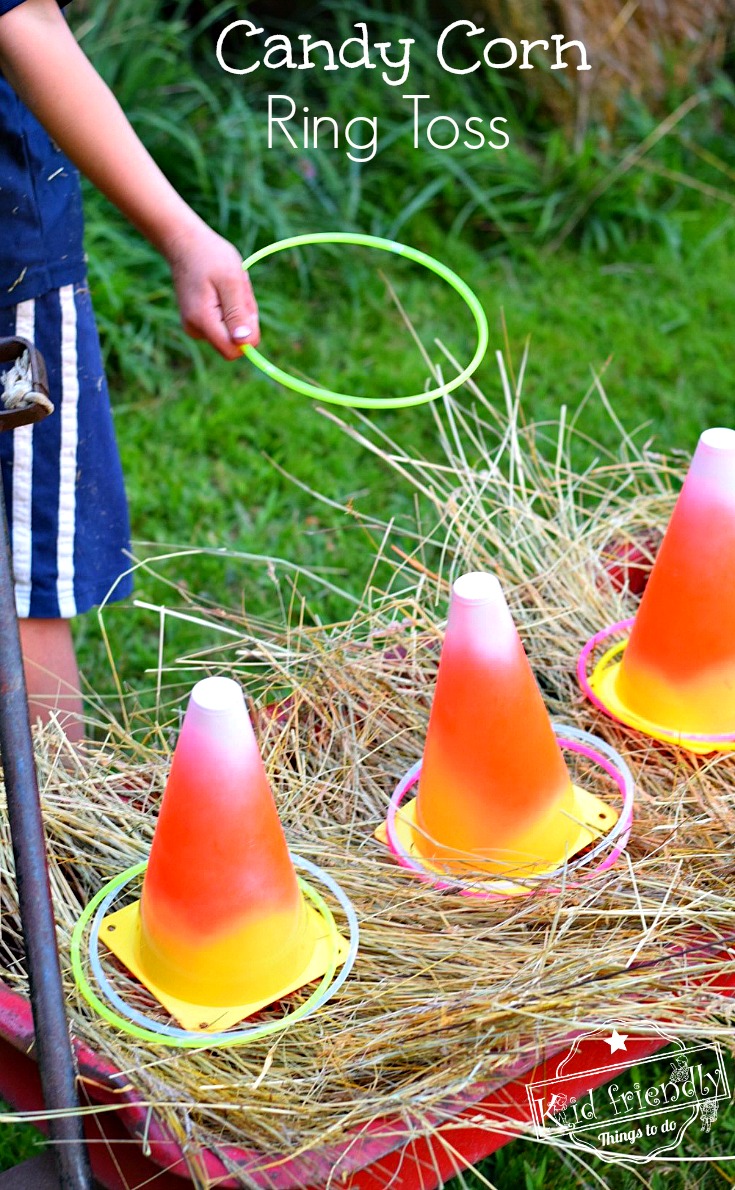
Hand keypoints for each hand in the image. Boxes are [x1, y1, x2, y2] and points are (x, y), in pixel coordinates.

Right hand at [166, 221, 259, 360]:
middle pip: (234, 342)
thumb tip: (244, 343)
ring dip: (238, 310)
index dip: (248, 335)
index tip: (245, 305)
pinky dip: (231, 308)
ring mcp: (195, 327)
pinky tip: (222, 289)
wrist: (185, 243)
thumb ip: (237, 313)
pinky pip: (224, 325)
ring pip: (231, 333)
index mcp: (202, 321)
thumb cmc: (210, 257)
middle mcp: (196, 330)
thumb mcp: (231, 281)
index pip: (233, 351)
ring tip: (228, 286)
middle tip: (237, 290)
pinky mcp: (198, 323)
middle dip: (244, 318)